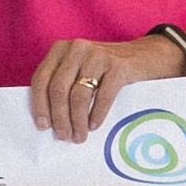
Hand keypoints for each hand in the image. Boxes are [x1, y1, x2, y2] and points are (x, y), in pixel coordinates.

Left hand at [23, 31, 178, 141]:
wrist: (147, 56)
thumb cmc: (107, 68)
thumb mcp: (80, 67)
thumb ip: (63, 82)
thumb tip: (47, 116)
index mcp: (61, 49)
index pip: (41, 79)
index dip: (39, 105)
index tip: (42, 126)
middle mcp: (77, 48)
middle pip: (58, 89)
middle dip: (59, 117)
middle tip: (63, 136)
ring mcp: (98, 55)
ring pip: (78, 95)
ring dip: (76, 121)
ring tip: (79, 136)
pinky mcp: (119, 66)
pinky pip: (102, 96)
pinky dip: (96, 115)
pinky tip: (93, 126)